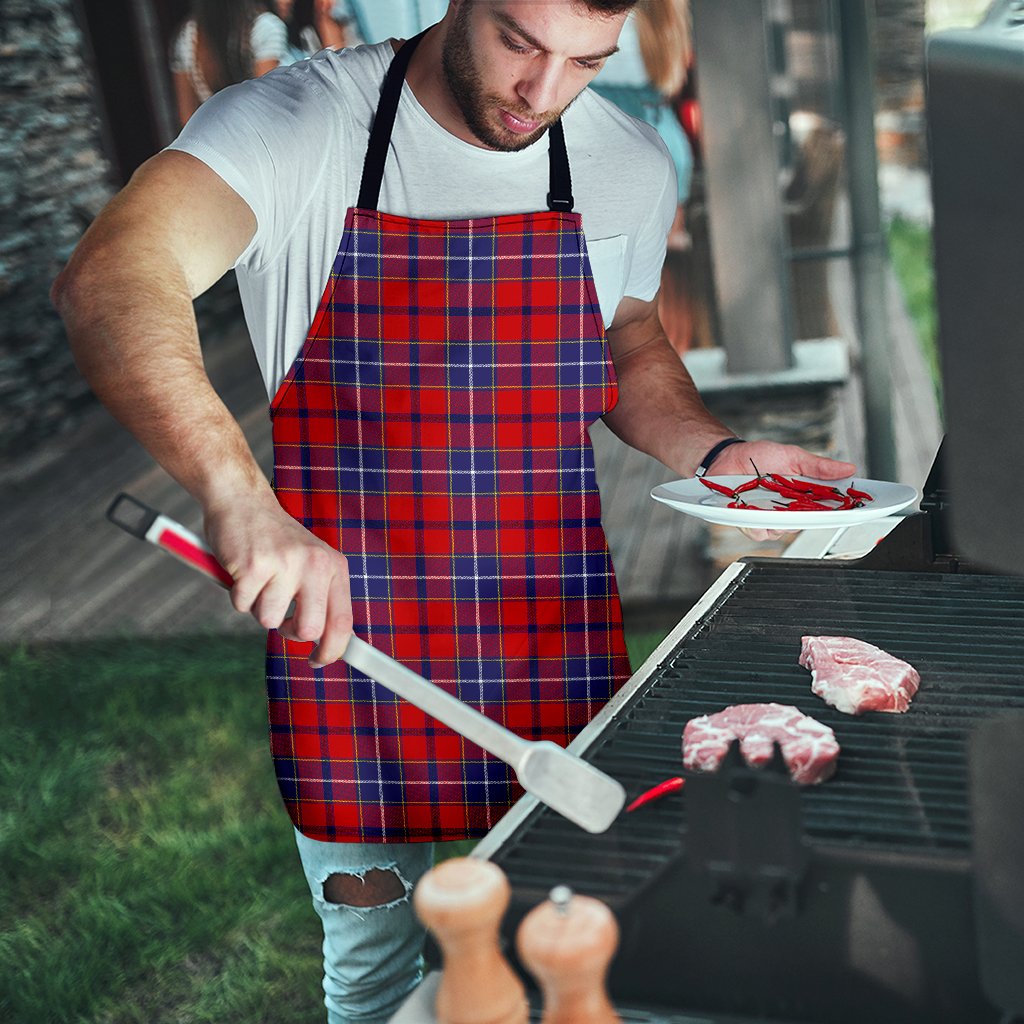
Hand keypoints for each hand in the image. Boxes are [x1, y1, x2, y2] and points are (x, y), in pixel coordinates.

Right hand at [204, 495, 352, 666]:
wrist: (243, 501)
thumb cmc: (275, 540)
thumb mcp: (311, 563)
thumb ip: (321, 598)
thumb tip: (328, 644)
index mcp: (334, 566)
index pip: (343, 622)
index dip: (332, 650)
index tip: (319, 661)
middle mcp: (315, 564)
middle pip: (309, 630)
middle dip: (289, 632)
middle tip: (281, 617)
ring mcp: (285, 564)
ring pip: (269, 620)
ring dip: (258, 607)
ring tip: (260, 579)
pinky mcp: (254, 565)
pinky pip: (242, 605)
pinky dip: (238, 595)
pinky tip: (243, 571)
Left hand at [707, 440, 856, 542]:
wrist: (727, 457)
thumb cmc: (759, 456)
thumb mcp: (793, 456)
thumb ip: (819, 466)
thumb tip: (848, 468)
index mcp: (804, 495)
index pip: (829, 508)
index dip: (843, 511)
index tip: (857, 508)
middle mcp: (789, 510)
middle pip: (808, 523)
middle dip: (810, 515)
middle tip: (805, 502)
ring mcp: (770, 518)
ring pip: (784, 531)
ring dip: (780, 518)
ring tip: (771, 499)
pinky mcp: (751, 523)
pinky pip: (760, 532)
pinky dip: (758, 522)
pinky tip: (753, 509)